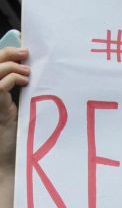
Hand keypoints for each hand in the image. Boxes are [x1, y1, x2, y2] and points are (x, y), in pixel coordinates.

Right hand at [0, 47, 29, 171]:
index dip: (4, 53)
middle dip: (6, 52)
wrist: (8, 160)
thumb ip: (19, 91)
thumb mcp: (17, 108)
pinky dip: (12, 78)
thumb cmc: (15, 137)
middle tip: (26, 52)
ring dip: (11, 65)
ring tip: (27, 71)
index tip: (22, 47)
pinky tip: (25, 81)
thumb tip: (32, 72)